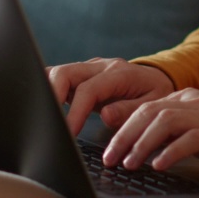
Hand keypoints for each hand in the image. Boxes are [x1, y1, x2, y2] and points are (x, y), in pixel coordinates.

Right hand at [48, 58, 174, 135]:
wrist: (156, 78)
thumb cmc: (154, 92)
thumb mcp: (152, 104)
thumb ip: (129, 110)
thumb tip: (106, 116)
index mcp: (118, 73)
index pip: (88, 89)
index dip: (75, 111)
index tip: (68, 132)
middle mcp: (99, 67)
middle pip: (65, 72)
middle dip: (51, 95)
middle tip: (47, 122)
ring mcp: (87, 69)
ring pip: (57, 72)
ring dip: (46, 91)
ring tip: (43, 116)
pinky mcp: (79, 76)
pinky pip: (58, 77)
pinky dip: (48, 89)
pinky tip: (45, 107)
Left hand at [102, 88, 198, 177]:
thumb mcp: (196, 131)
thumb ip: (171, 132)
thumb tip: (139, 144)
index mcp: (186, 97)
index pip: (145, 107)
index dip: (122, 128)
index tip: (109, 150)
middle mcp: (194, 102)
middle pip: (149, 111)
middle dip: (124, 135)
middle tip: (110, 158)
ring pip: (165, 121)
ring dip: (142, 144)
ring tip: (130, 163)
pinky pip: (190, 139)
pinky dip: (171, 152)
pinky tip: (159, 165)